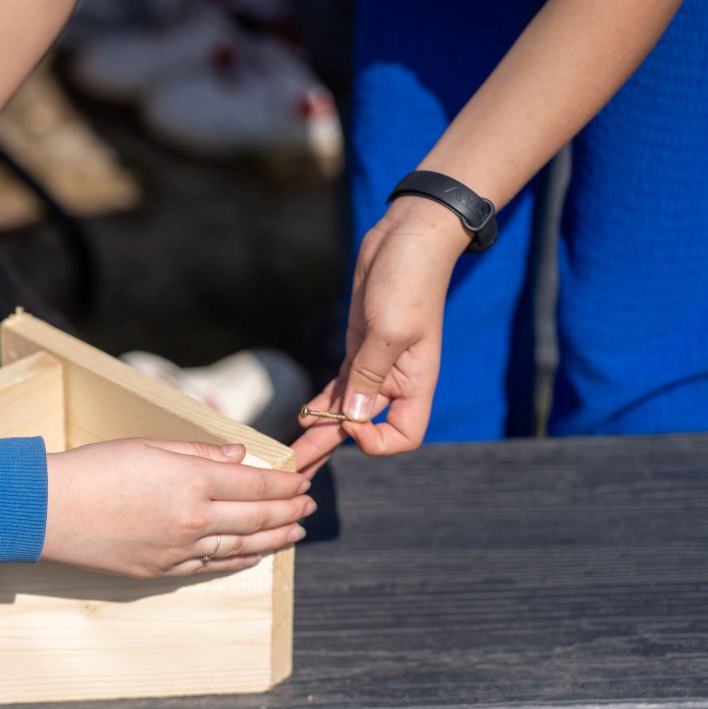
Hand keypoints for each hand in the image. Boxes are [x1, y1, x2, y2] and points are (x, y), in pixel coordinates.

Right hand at [42, 438, 313, 577]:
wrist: (49, 509)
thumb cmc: (95, 467)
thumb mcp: (149, 445)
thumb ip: (199, 452)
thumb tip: (239, 457)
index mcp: (192, 480)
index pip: (256, 485)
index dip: (284, 484)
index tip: (302, 480)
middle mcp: (193, 519)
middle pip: (257, 518)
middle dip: (289, 510)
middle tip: (309, 505)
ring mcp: (178, 550)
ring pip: (241, 548)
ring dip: (274, 539)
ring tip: (295, 532)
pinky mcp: (161, 571)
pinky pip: (210, 567)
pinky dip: (238, 561)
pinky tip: (253, 556)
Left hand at [293, 197, 467, 472]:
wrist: (408, 237)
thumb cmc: (409, 280)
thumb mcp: (389, 330)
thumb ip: (369, 376)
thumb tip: (350, 420)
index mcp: (416, 382)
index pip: (403, 435)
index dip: (374, 441)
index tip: (348, 424)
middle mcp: (398, 380)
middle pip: (365, 430)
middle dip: (330, 450)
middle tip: (294, 471)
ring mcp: (375, 364)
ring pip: (347, 411)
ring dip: (320, 432)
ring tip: (290, 455)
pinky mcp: (359, 347)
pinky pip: (340, 387)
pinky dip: (322, 404)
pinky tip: (304, 418)